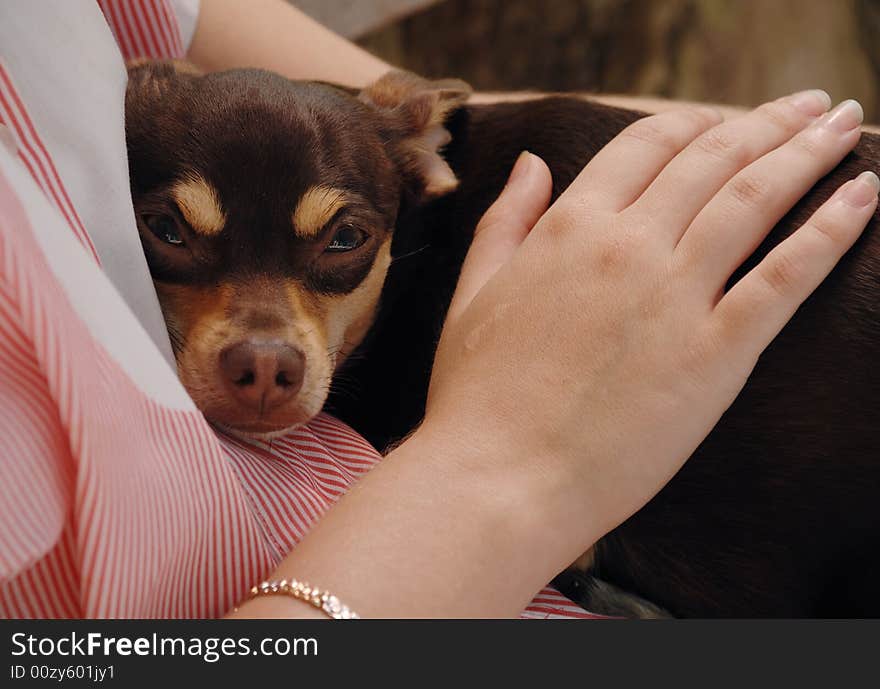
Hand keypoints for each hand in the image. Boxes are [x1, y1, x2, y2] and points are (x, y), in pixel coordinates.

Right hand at [422, 91, 876, 561]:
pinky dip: (831, 229)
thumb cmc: (477, 396)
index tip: (723, 119)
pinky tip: (863, 195)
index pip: (645, 146)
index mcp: (567, 227)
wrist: (500, 479)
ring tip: (842, 125)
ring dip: (807, 153)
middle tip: (809, 104)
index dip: (691, 123)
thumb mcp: (474, 293)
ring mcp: (674, 296)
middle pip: (713, 159)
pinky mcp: (716, 353)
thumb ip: (505, 221)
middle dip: (768, 122)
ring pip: (755, 199)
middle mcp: (627, 244)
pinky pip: (786, 276)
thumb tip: (533, 160)